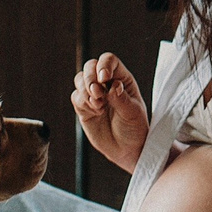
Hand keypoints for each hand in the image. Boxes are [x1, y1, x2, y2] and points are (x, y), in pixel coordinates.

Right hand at [71, 53, 148, 172]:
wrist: (126, 149)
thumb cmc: (135, 129)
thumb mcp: (133, 113)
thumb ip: (121, 98)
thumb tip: (111, 86)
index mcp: (122, 79)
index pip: (109, 61)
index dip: (104, 65)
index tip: (105, 79)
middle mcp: (106, 83)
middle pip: (90, 66)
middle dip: (90, 77)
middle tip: (97, 93)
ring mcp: (94, 94)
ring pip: (80, 80)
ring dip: (85, 91)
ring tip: (99, 106)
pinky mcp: (83, 107)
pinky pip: (76, 97)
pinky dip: (83, 103)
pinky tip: (96, 112)